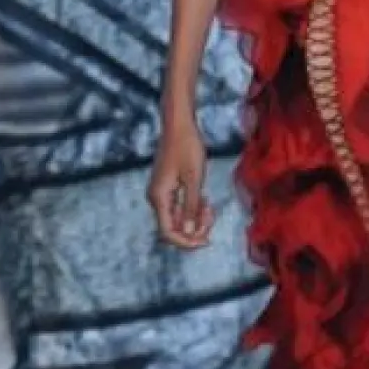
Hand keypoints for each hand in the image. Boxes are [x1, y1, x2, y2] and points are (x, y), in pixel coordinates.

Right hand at [147, 115, 214, 248]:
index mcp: (159, 198)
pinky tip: (205, 201)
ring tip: (210, 207)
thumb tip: (190, 231)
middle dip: (194, 229)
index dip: (187, 242)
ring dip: (196, 219)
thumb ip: (191, 207)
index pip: (168, 233)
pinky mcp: (168, 188)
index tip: (207, 240)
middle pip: (174, 228)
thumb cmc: (187, 148)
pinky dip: (193, 208)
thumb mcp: (194, 179)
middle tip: (211, 217)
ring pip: (179, 218)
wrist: (179, 126)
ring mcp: (162, 194)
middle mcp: (157, 199)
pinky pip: (180, 207)